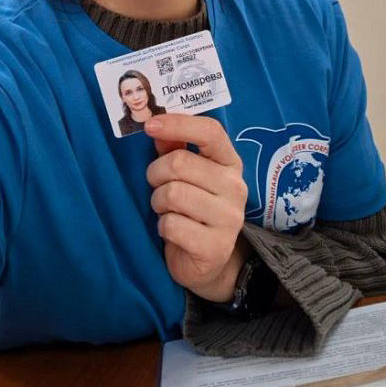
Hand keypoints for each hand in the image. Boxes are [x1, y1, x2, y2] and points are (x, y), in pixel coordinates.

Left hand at [144, 113, 248, 302]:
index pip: (210, 132)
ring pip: (173, 193)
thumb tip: (156, 126)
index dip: (178, 124)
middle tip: (156, 185)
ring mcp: (230, 218)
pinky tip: (173, 232)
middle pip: (180, 162)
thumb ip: (172, 148)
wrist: (207, 262)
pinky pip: (172, 225)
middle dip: (156, 173)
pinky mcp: (216, 247)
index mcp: (230, 163)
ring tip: (167, 210)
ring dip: (158, 202)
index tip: (150, 125)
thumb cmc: (190, 209)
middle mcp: (236, 187)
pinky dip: (163, 227)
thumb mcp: (184, 175)